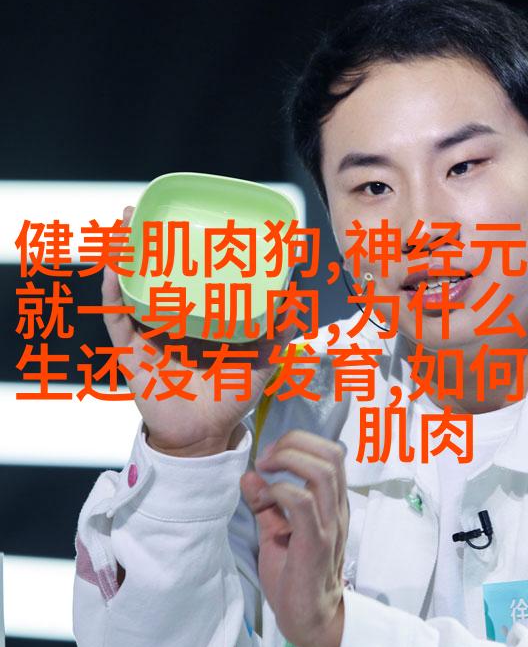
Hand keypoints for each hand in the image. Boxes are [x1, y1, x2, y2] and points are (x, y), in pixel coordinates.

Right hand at [103, 205, 296, 455]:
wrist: (204, 437)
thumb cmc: (230, 400)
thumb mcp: (260, 362)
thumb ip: (276, 334)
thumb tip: (293, 303)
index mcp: (197, 319)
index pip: (188, 277)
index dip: (183, 251)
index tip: (187, 220)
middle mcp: (169, 321)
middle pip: (153, 273)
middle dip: (146, 242)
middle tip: (145, 210)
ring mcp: (148, 334)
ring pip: (130, 287)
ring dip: (124, 256)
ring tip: (125, 225)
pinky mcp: (131, 353)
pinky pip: (117, 319)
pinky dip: (114, 295)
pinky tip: (115, 270)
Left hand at [240, 430, 347, 646]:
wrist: (310, 620)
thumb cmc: (295, 577)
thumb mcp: (276, 535)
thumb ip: (266, 505)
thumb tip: (249, 475)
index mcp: (331, 503)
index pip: (331, 452)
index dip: (300, 442)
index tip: (269, 453)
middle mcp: (337, 509)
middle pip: (331, 454)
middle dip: (295, 444)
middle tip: (266, 457)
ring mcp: (330, 525)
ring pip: (323, 472)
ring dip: (289, 461)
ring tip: (266, 470)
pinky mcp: (317, 544)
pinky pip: (304, 503)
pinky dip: (281, 491)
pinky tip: (266, 499)